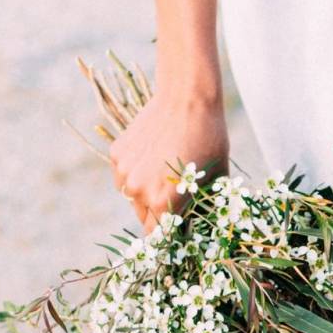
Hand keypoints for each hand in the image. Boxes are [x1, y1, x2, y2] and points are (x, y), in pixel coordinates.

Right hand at [109, 87, 228, 233]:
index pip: (158, 236)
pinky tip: (153, 154)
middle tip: (175, 194)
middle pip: (144, 217)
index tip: (177, 229)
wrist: (187, 96)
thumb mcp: (215, 179)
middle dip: (159, 212)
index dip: (169, 234)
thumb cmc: (209, 139)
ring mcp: (124, 171)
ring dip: (144, 191)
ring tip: (164, 171)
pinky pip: (124, 174)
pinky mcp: (117, 154)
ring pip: (132, 196)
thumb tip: (204, 229)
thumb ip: (205, 207)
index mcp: (163, 203)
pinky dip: (135, 170)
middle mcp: (138, 191)